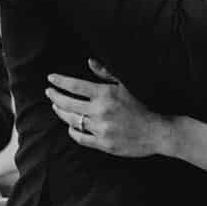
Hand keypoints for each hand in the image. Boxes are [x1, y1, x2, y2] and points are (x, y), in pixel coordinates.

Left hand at [47, 61, 174, 157]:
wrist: (157, 131)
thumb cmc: (142, 105)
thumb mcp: (126, 85)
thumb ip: (106, 73)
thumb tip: (89, 62)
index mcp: (105, 94)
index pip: (75, 86)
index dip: (60, 82)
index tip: (50, 79)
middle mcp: (100, 111)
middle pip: (68, 104)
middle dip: (55, 96)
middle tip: (49, 92)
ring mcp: (100, 129)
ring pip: (72, 121)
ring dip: (61, 113)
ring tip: (57, 107)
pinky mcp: (103, 144)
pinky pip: (80, 138)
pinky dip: (72, 131)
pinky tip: (70, 126)